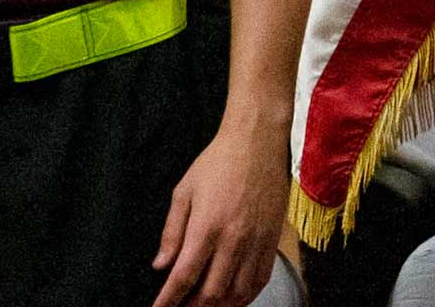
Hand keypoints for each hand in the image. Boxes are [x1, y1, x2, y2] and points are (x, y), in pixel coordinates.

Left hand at [151, 116, 287, 306]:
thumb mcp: (184, 192)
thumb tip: (161, 265)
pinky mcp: (273, 238)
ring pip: (238, 291)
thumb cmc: (217, 163)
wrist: (259, 143)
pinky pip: (261, 278)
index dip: (169, 300)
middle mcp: (234, 239)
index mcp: (207, 227)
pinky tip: (234, 298)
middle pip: (212, 292)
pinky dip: (246, 295)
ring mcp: (257, 240)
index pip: (184, 276)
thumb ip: (172, 231)